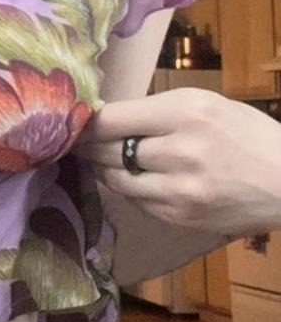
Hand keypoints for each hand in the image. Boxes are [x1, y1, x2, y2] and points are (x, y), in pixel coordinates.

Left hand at [72, 87, 280, 236]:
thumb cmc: (248, 136)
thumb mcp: (208, 106)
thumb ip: (157, 112)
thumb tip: (103, 117)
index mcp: (187, 111)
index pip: (112, 118)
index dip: (86, 122)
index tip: (74, 121)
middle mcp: (179, 149)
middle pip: (106, 149)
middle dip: (88, 146)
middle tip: (77, 142)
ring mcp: (178, 188)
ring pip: (115, 178)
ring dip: (104, 169)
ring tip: (102, 159)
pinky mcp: (178, 215)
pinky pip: (135, 200)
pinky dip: (129, 189)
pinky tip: (135, 179)